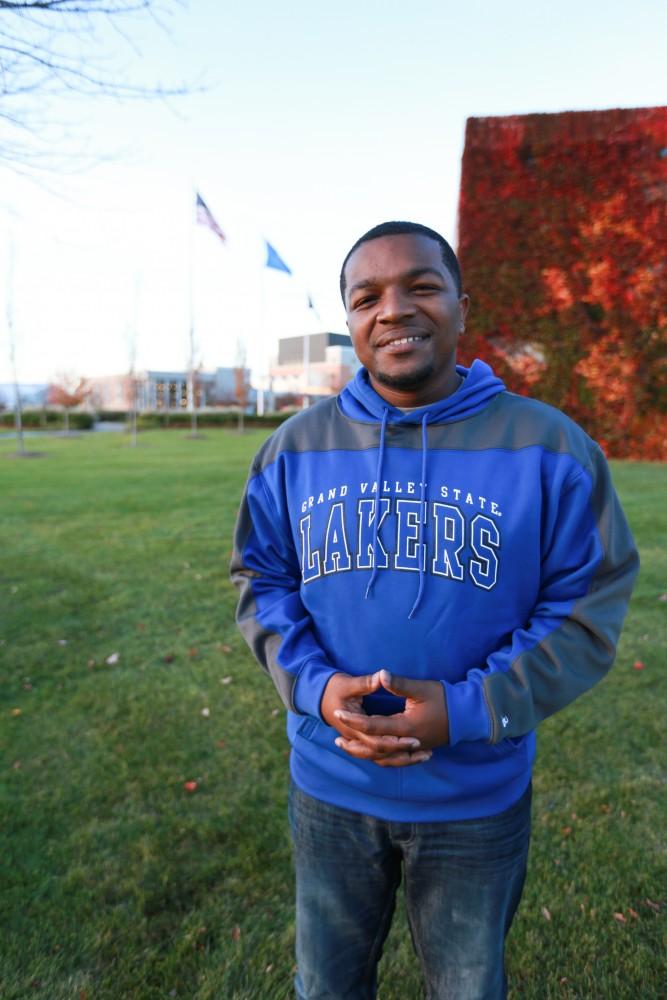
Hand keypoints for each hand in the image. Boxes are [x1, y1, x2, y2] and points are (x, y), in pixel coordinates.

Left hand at [333, 670, 448, 767]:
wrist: (467, 715)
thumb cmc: (445, 699)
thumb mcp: (421, 689)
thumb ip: (399, 684)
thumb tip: (380, 674)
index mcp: (405, 726)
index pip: (373, 726)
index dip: (354, 720)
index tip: (338, 713)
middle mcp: (407, 742)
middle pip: (374, 748)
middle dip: (354, 743)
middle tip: (335, 738)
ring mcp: (412, 749)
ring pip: (383, 758)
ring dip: (363, 754)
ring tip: (347, 748)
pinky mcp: (416, 749)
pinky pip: (393, 760)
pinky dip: (379, 758)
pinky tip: (370, 754)